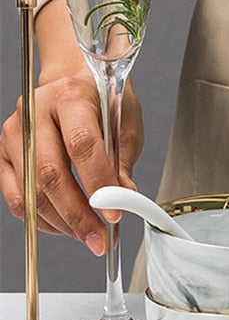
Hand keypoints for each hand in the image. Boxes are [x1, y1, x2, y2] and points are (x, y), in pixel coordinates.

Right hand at [0, 0, 143, 253]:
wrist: (73, 79)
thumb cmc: (103, 99)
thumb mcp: (125, 121)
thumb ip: (122, 159)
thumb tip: (123, 198)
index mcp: (70, 96)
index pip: (82, 145)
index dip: (98, 183)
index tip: (115, 213)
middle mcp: (34, 112)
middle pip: (51, 173)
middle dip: (78, 214)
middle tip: (99, 240)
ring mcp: (13, 133)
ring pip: (31, 190)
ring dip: (61, 222)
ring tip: (88, 236)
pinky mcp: (3, 153)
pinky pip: (17, 196)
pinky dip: (41, 219)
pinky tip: (65, 226)